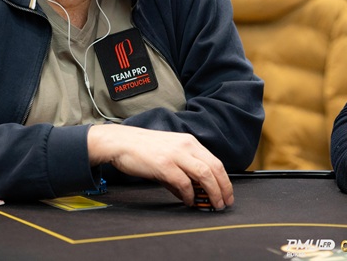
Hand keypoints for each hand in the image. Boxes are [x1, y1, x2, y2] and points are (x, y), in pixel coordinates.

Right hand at [87, 124, 232, 209]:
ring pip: (204, 175)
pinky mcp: (164, 165)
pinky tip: (189, 201)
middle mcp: (185, 145)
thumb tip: (190, 193)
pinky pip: (184, 184)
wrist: (119, 142)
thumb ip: (181, 171)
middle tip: (224, 203)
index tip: (226, 193)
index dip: (224, 180)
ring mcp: (175, 154)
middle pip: (215, 168)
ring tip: (213, 205)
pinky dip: (190, 195)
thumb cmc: (141, 148)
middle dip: (223, 189)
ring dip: (212, 193)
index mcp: (188, 142)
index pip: (215, 162)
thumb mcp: (167, 154)